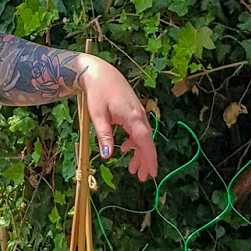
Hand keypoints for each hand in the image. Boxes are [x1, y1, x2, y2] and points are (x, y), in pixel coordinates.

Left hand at [77, 56, 157, 180]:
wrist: (99, 72)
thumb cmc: (97, 92)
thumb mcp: (98, 115)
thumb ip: (104, 135)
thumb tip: (107, 155)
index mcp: (132, 117)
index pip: (145, 142)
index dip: (150, 159)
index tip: (152, 173)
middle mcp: (139, 115)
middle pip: (146, 142)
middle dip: (145, 160)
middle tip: (141, 178)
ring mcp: (137, 113)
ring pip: (142, 137)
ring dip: (139, 153)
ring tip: (132, 169)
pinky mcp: (132, 111)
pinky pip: (137, 130)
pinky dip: (133, 142)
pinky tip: (124, 149)